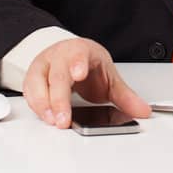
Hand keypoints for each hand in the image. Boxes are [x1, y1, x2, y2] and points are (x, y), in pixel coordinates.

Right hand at [23, 37, 151, 128]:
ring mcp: (42, 67)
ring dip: (44, 105)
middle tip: (64, 119)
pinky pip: (30, 93)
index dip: (77, 64)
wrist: (69, 55)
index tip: (79, 74)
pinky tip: (46, 117)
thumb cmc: (88, 64)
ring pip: (37, 84)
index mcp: (80, 51)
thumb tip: (143, 111)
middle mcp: (58, 56)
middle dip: (59, 99)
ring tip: (54, 121)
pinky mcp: (32, 80)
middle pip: (56, 76)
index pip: (77, 54)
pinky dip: (37, 107)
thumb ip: (125, 96)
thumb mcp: (108, 76)